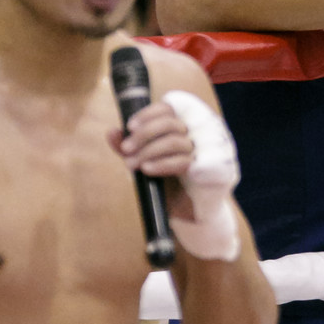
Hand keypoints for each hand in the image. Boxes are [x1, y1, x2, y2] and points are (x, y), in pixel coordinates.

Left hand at [109, 92, 240, 259]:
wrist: (190, 215)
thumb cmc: (170, 186)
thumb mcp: (145, 163)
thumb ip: (131, 148)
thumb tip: (112, 132)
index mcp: (185, 127)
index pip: (169, 108)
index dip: (148, 115)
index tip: (129, 127)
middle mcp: (199, 135)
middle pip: (172, 123)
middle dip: (144, 135)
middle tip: (126, 150)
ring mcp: (207, 152)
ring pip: (176, 141)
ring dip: (149, 152)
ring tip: (132, 165)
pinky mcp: (211, 170)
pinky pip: (184, 161)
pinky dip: (162, 164)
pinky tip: (148, 170)